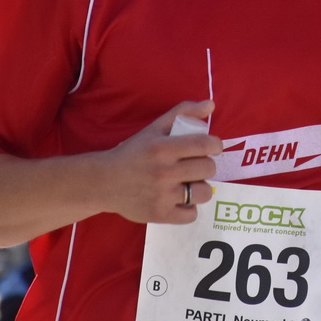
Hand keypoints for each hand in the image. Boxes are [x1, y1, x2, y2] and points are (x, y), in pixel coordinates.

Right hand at [100, 100, 222, 225]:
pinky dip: (189, 208)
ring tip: (190, 184)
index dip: (216, 145)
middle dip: (206, 165)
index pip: (204, 144)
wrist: (105, 182)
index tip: (213, 147)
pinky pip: (192, 215)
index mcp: (163, 148)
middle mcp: (164, 172)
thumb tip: (211, 105)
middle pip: (208, 169)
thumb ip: (183, 113)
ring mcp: (162, 196)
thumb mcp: (154, 129)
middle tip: (196, 166)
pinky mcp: (160, 215)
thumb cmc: (133, 153)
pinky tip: (181, 200)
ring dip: (201, 188)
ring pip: (204, 193)